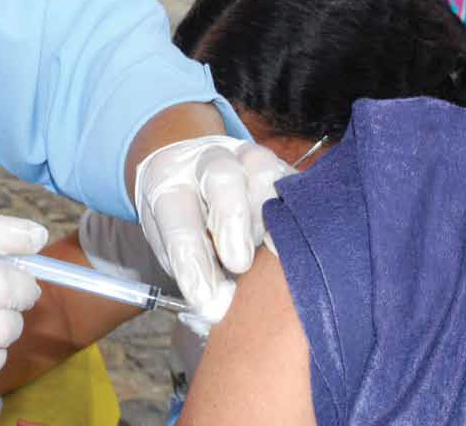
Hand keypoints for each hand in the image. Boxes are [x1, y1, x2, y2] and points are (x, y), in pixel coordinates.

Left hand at [135, 136, 292, 321]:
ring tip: (268, 251)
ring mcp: (245, 157)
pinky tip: (297, 242)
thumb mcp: (172, 243)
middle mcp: (206, 161)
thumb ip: (194, 270)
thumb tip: (220, 307)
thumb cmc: (184, 215)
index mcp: (167, 183)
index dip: (193, 264)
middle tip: (239, 264)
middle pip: (222, 178)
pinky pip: (295, 182)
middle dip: (233, 221)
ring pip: (264, 174)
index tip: (206, 302)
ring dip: (269, 218)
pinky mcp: (280, 164)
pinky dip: (298, 213)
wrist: (192, 168)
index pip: (178, 221)